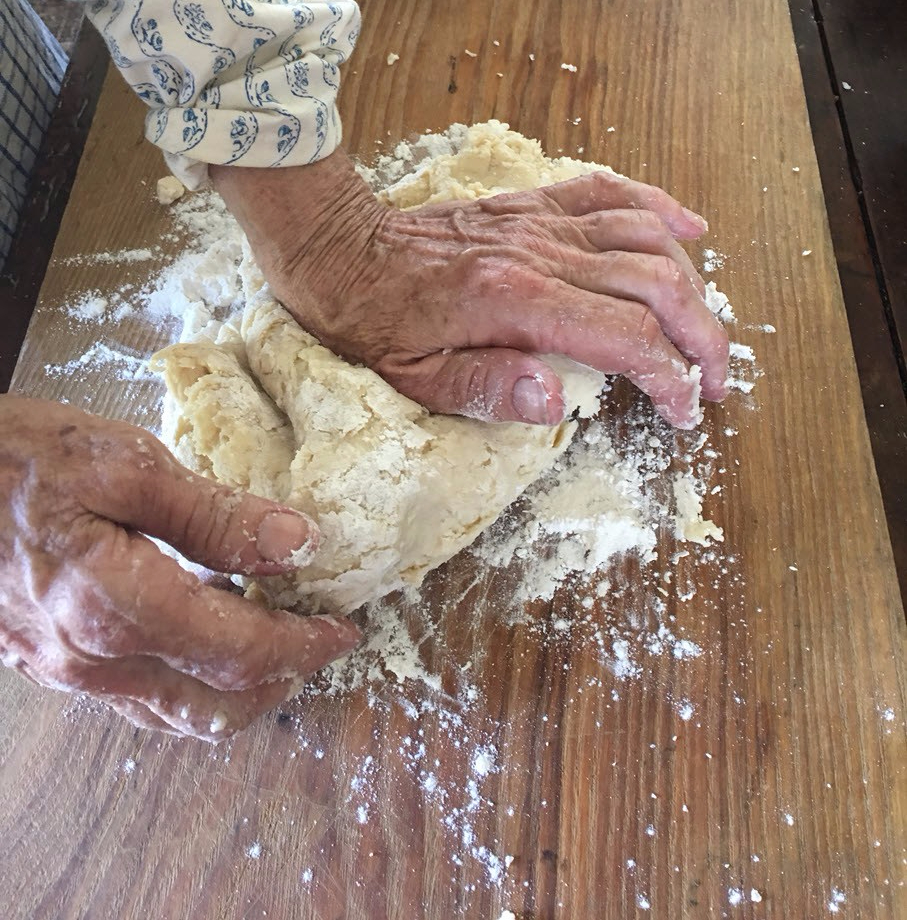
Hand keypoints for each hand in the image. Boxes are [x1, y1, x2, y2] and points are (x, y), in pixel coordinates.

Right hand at [0, 397, 359, 740]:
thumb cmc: (12, 459)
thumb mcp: (124, 464)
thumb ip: (216, 514)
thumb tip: (298, 543)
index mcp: (119, 607)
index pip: (241, 654)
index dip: (302, 647)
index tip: (339, 629)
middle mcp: (93, 659)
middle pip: (214, 707)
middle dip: (278, 682)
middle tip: (312, 640)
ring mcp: (66, 672)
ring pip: (176, 713)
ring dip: (237, 689)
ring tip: (271, 640)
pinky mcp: (50, 663)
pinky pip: (139, 696)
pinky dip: (191, 681)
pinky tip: (206, 635)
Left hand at [212, 149, 728, 427]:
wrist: (339, 251)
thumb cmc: (372, 322)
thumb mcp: (413, 378)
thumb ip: (485, 389)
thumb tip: (553, 402)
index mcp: (511, 302)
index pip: (623, 337)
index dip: (668, 377)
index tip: (685, 410)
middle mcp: (538, 253)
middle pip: (655, 285)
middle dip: (701, 337)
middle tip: (714, 381)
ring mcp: (539, 220)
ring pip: (646, 239)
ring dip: (692, 284)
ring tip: (708, 328)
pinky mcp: (533, 204)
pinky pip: (610, 191)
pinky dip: (658, 207)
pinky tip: (690, 228)